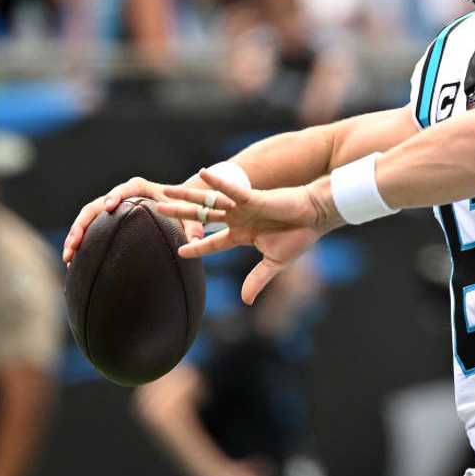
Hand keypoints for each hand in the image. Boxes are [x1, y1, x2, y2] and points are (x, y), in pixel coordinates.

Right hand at [62, 176, 204, 264]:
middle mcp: (121, 194)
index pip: (126, 188)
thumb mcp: (190, 217)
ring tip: (68, 257)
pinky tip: (74, 262)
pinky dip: (81, 243)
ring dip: (75, 236)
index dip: (116, 195)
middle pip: (97, 205)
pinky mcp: (106, 220)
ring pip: (87, 218)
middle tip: (75, 243)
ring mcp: (111, 206)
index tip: (109, 206)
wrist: (174, 205)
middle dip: (83, 224)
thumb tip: (196, 245)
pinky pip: (90, 229)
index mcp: (140, 187)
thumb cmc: (183, 209)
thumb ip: (194, 229)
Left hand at [157, 168, 342, 303]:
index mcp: (243, 234)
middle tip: (158, 210)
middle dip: (180, 214)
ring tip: (167, 191)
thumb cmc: (300, 237)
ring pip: (210, 202)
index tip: (179, 251)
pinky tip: (201, 174)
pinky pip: (231, 189)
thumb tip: (245, 301)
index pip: (214, 242)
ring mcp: (243, 206)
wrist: (316, 218)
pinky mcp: (253, 197)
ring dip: (188, 197)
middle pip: (203, 217)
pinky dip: (217, 182)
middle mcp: (239, 218)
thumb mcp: (275, 262)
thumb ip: (257, 279)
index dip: (197, 246)